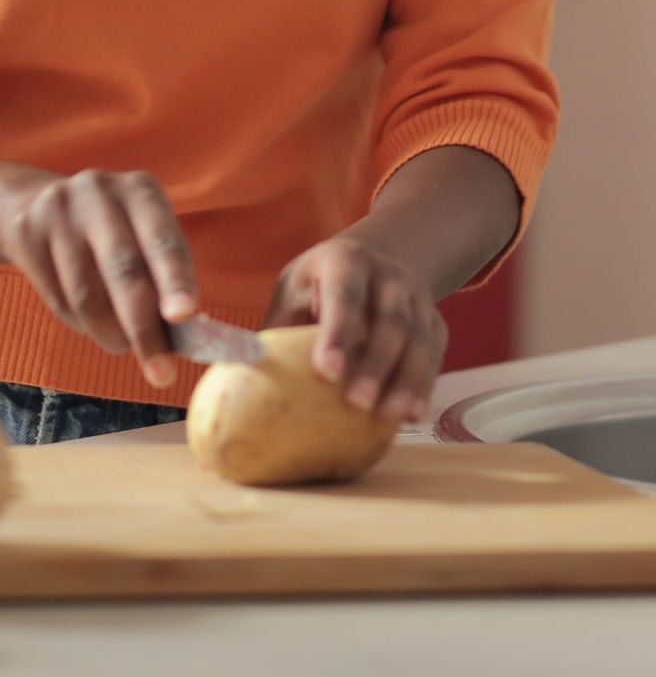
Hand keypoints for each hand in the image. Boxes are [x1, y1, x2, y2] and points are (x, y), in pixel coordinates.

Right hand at [0, 169, 197, 387]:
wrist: (36, 205)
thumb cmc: (111, 234)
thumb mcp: (144, 238)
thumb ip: (165, 279)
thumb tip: (182, 335)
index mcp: (141, 190)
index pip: (163, 240)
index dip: (175, 280)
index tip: (184, 317)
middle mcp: (99, 190)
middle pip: (123, 269)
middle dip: (144, 328)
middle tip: (161, 373)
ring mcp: (57, 209)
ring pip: (86, 293)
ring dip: (110, 334)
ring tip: (122, 345)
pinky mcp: (25, 232)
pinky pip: (57, 298)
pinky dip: (81, 325)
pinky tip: (90, 322)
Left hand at [262, 237, 447, 421]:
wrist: (376, 259)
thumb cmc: (317, 286)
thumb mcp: (293, 290)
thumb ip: (277, 327)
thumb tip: (240, 374)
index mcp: (345, 261)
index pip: (344, 296)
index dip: (337, 333)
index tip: (326, 372)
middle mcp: (388, 275)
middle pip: (390, 320)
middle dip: (375, 364)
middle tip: (357, 403)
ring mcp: (417, 296)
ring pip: (419, 339)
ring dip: (407, 380)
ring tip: (391, 417)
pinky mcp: (435, 321)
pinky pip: (435, 353)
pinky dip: (425, 383)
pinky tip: (412, 413)